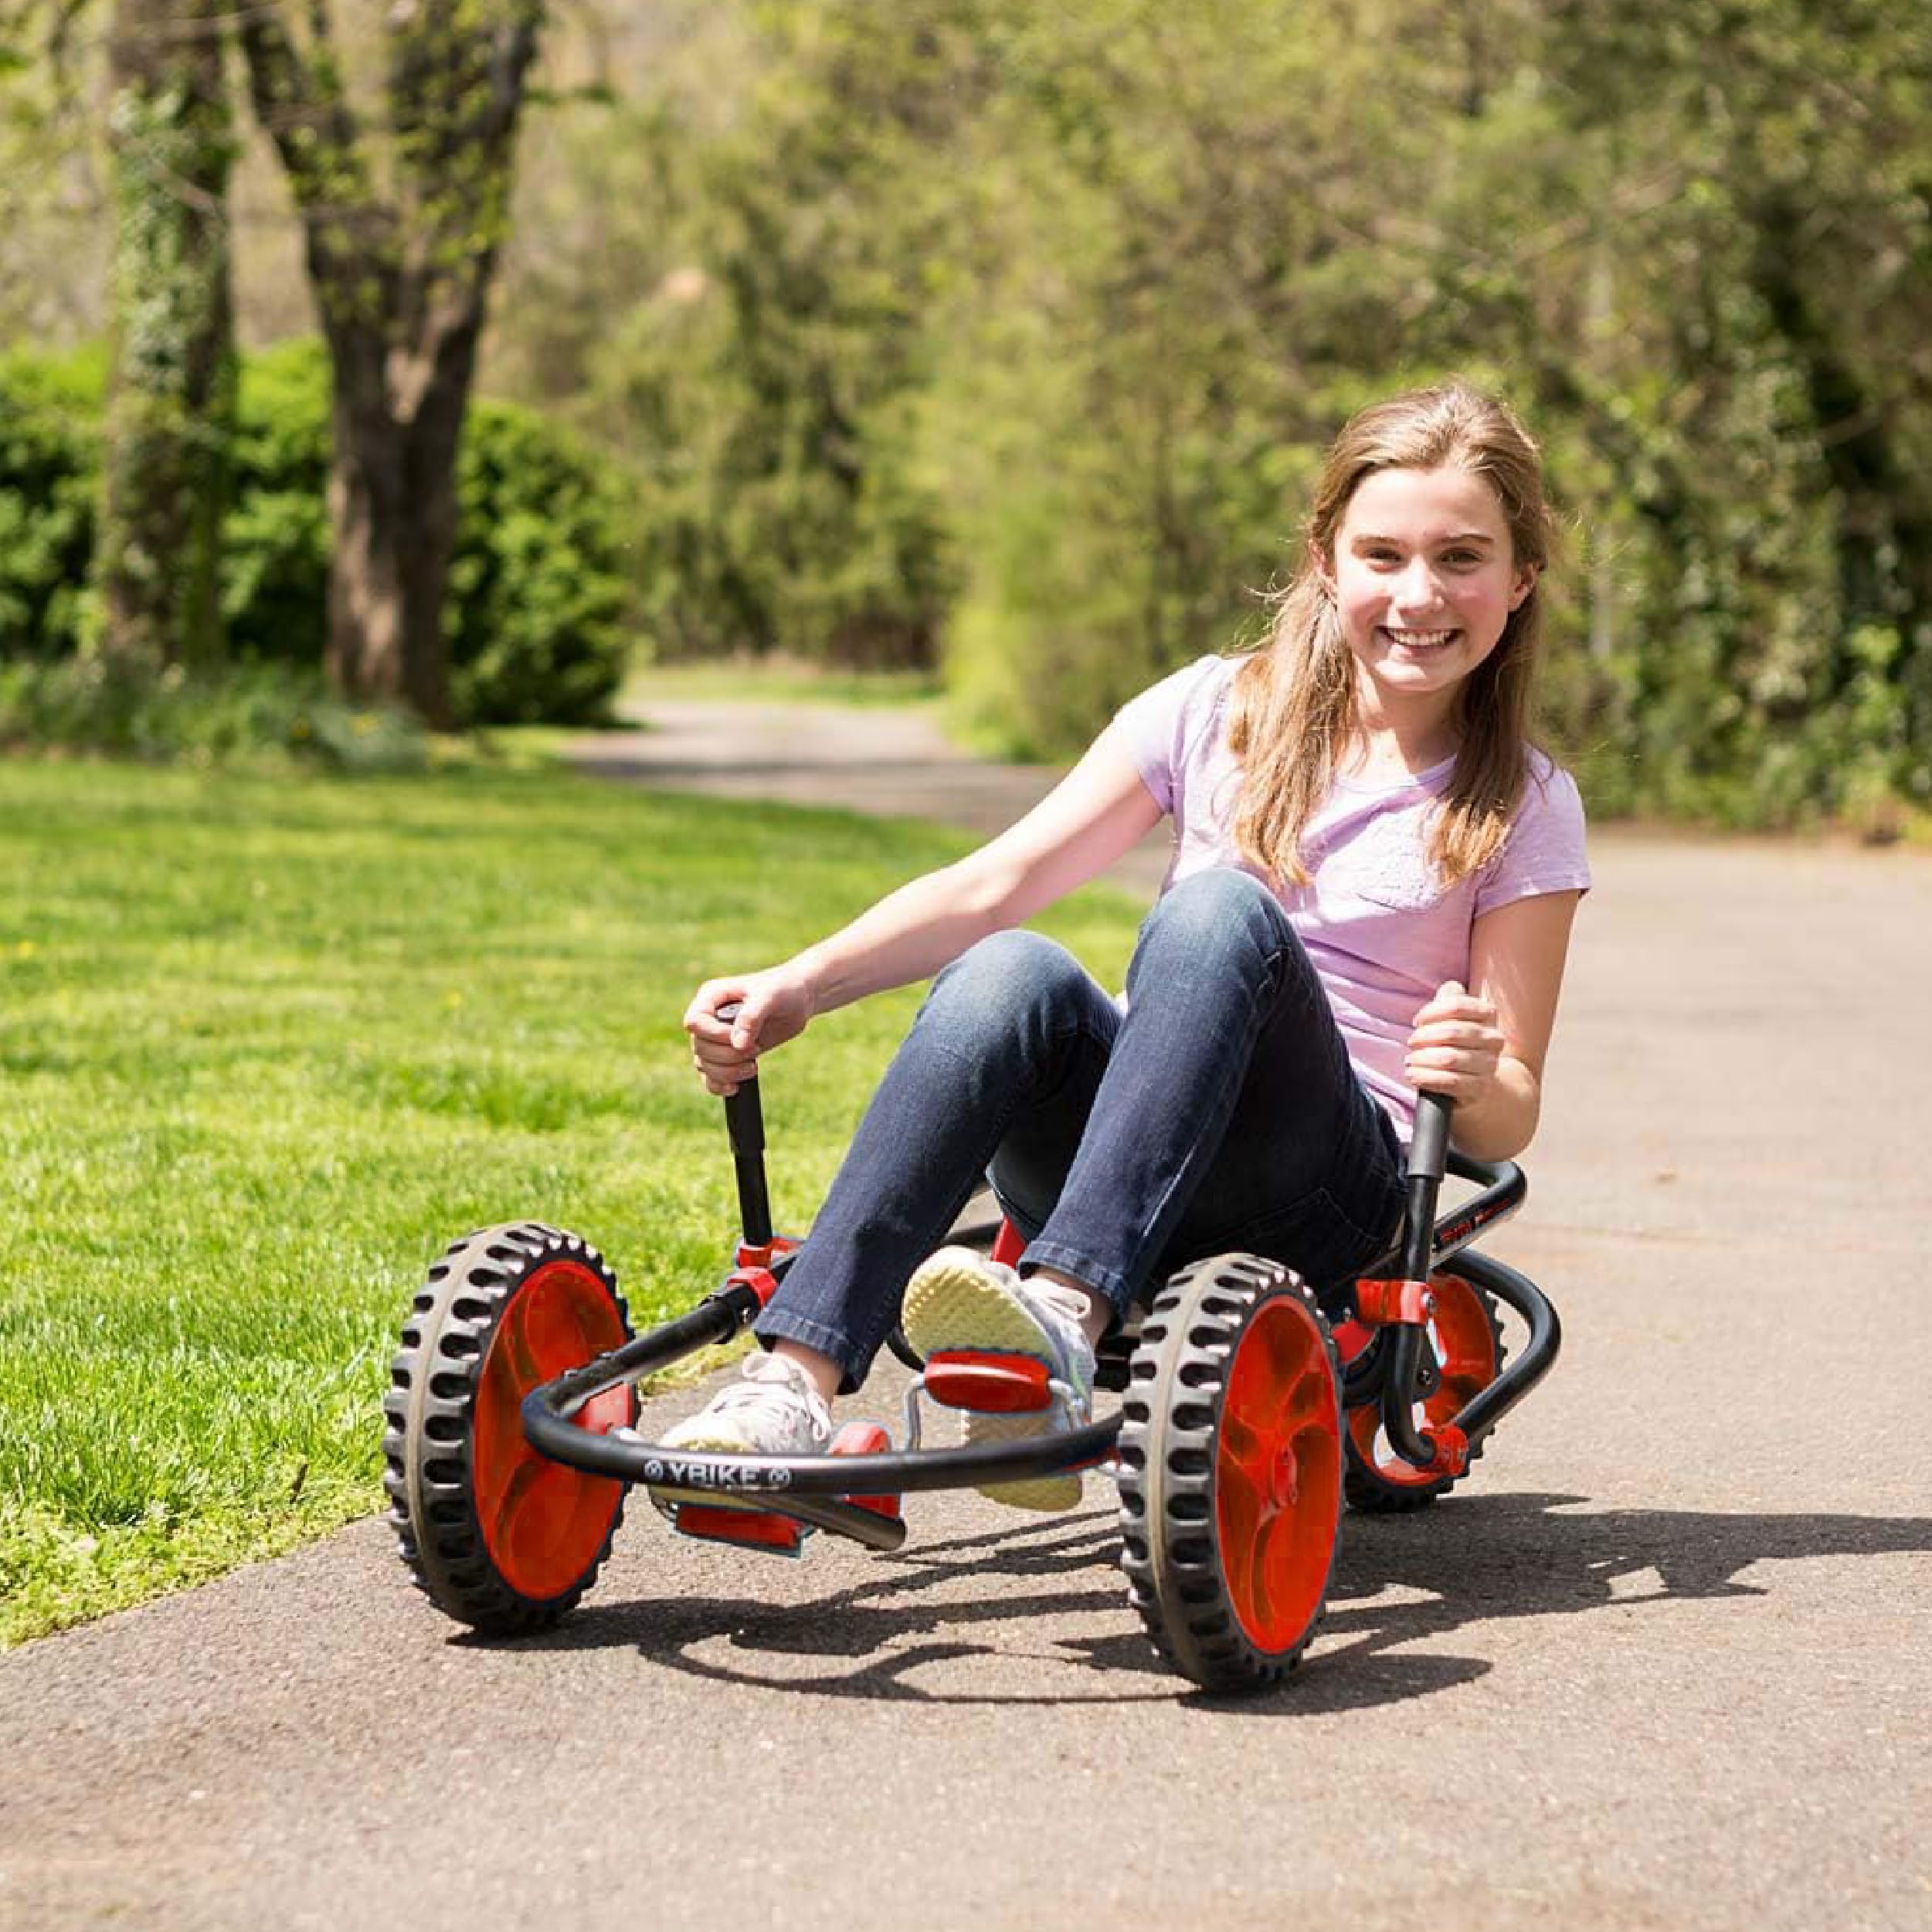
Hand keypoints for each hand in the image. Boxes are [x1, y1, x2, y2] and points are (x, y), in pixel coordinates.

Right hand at [683, 966, 815, 1095]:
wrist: (798, 1001)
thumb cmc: (782, 990)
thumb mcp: (770, 996)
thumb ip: (752, 1017)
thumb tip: (737, 1045)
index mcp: (711, 997)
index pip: (695, 1022)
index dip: (714, 1035)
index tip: (738, 1038)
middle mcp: (709, 1019)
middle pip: (699, 1047)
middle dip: (727, 1056)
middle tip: (755, 1050)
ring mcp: (715, 1038)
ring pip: (703, 1065)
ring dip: (726, 1072)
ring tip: (752, 1067)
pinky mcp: (726, 1055)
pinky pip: (710, 1077)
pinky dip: (719, 1085)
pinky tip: (736, 1087)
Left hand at [1405, 980, 1504, 1108]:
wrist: (1476, 1081)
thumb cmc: (1457, 1044)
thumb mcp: (1452, 1019)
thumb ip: (1450, 1000)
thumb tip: (1451, 987)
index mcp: (1488, 1016)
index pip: (1458, 1005)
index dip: (1432, 1012)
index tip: (1417, 1021)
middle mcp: (1493, 1039)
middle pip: (1452, 1032)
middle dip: (1424, 1037)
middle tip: (1411, 1042)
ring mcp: (1489, 1064)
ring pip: (1450, 1058)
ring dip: (1422, 1058)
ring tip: (1410, 1060)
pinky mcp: (1480, 1087)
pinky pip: (1450, 1081)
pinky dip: (1426, 1077)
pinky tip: (1413, 1075)